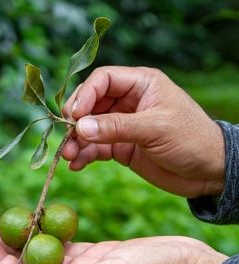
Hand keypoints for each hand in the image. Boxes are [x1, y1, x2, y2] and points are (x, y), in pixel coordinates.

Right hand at [62, 66, 224, 197]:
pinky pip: (95, 148)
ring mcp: (122, 125)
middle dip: (76, 120)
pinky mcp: (120, 147)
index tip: (74, 116)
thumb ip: (116, 127)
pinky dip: (84, 155)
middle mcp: (128, 101)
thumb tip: (80, 128)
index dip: (85, 95)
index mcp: (141, 84)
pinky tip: (76, 165)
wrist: (208, 172)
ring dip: (76, 141)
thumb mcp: (155, 129)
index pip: (103, 80)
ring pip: (89, 128)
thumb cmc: (191, 140)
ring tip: (68, 156)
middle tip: (67, 136)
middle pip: (90, 104)